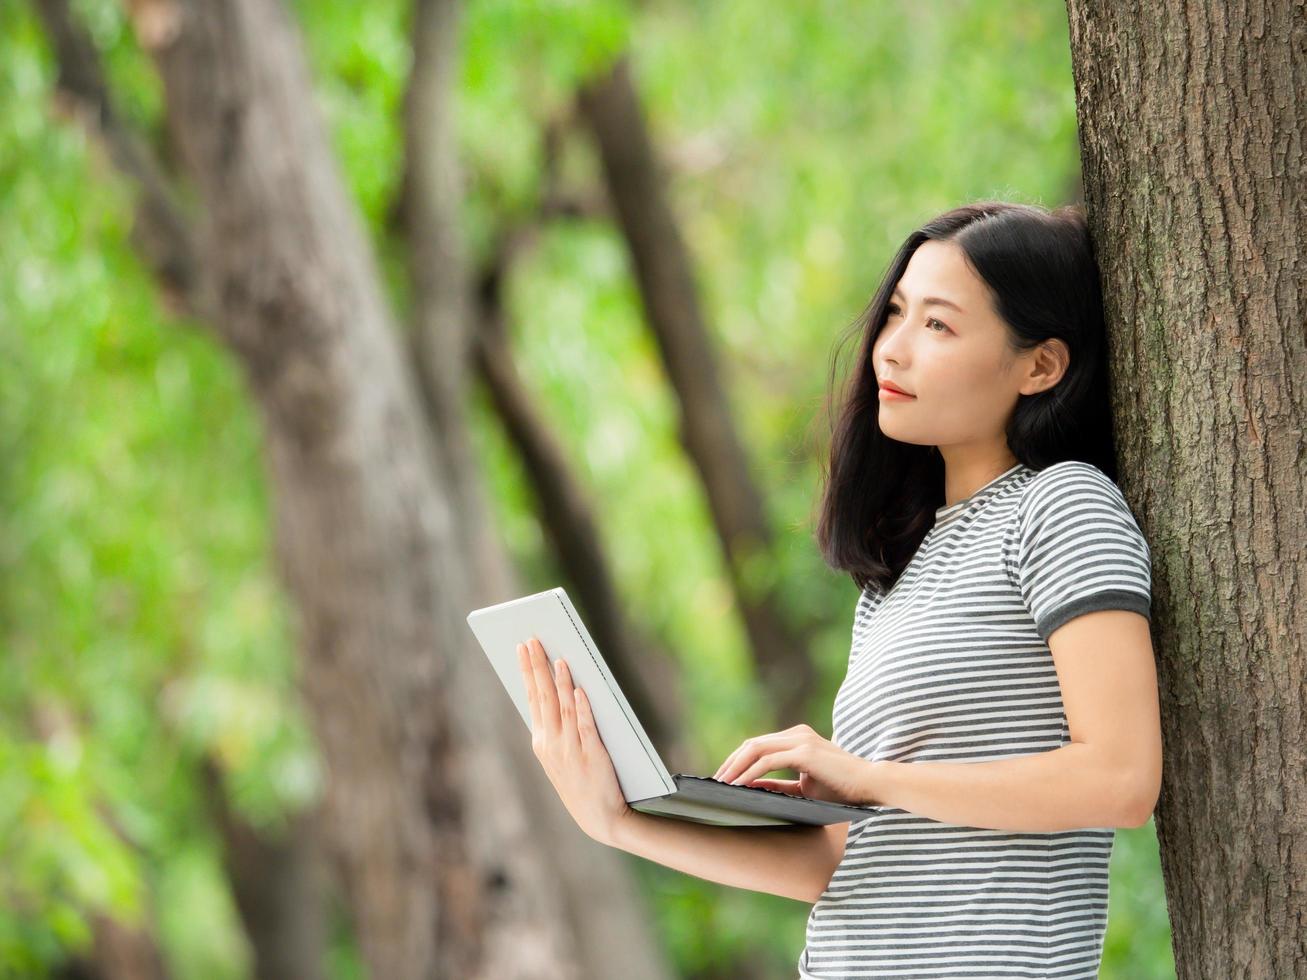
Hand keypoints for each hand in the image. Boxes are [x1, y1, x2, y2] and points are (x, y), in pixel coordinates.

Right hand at [518, 636, 632, 844]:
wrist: (600, 818)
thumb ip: (555, 727)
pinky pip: (586, 725)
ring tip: (558, 656)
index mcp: (542, 742)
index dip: (527, 671)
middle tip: (534, 639)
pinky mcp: (592, 754)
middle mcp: (552, 744)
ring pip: (564, 707)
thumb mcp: (558, 757)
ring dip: (560, 681)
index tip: (522, 647)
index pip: (532, 698)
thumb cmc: (580, 783)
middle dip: (538, 666)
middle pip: (544, 697)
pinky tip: (581, 688)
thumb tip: (555, 688)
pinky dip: (583, 706)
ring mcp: (570, 749)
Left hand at [712, 724, 882, 806]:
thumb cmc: (842, 790)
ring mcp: (801, 740)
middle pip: (752, 744)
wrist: (871, 786)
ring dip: (735, 768)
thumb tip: (750, 788)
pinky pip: (768, 761)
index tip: (723, 779)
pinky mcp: (805, 752)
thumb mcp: (804, 788)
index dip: (738, 761)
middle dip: (731, 763)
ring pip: (756, 749)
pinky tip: (739, 786)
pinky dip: (750, 773)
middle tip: (715, 783)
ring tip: (722, 785)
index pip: (759, 745)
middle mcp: (797, 734)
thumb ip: (779, 786)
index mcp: (797, 738)